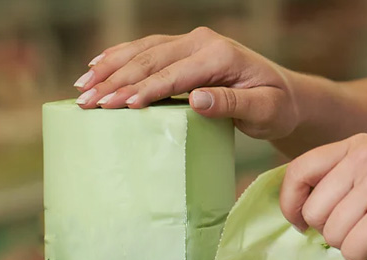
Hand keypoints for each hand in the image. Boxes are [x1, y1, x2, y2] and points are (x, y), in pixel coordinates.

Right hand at [72, 27, 299, 139]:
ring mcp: (190, 42)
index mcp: (218, 54)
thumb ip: (232, 104)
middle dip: (115, 82)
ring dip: (109, 69)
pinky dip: (119, 58)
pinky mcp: (182, 50)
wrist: (284, 94)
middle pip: (149, 60)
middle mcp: (200, 42)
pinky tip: (96, 67)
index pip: (173, 74)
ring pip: (141, 52)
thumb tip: (196, 100)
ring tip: (82, 88)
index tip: (119, 107)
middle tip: (87, 103)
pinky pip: (145, 50)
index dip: (145, 90)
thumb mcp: (264, 110)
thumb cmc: (275, 107)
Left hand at [280, 133, 366, 259]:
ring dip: (354, 248)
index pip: (298, 171)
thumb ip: (335, 184)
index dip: (291, 204)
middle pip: (312, 211)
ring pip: (331, 235)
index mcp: (358, 145)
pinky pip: (352, 251)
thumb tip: (290, 209)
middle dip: (333, 233)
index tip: (302, 224)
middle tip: (366, 231)